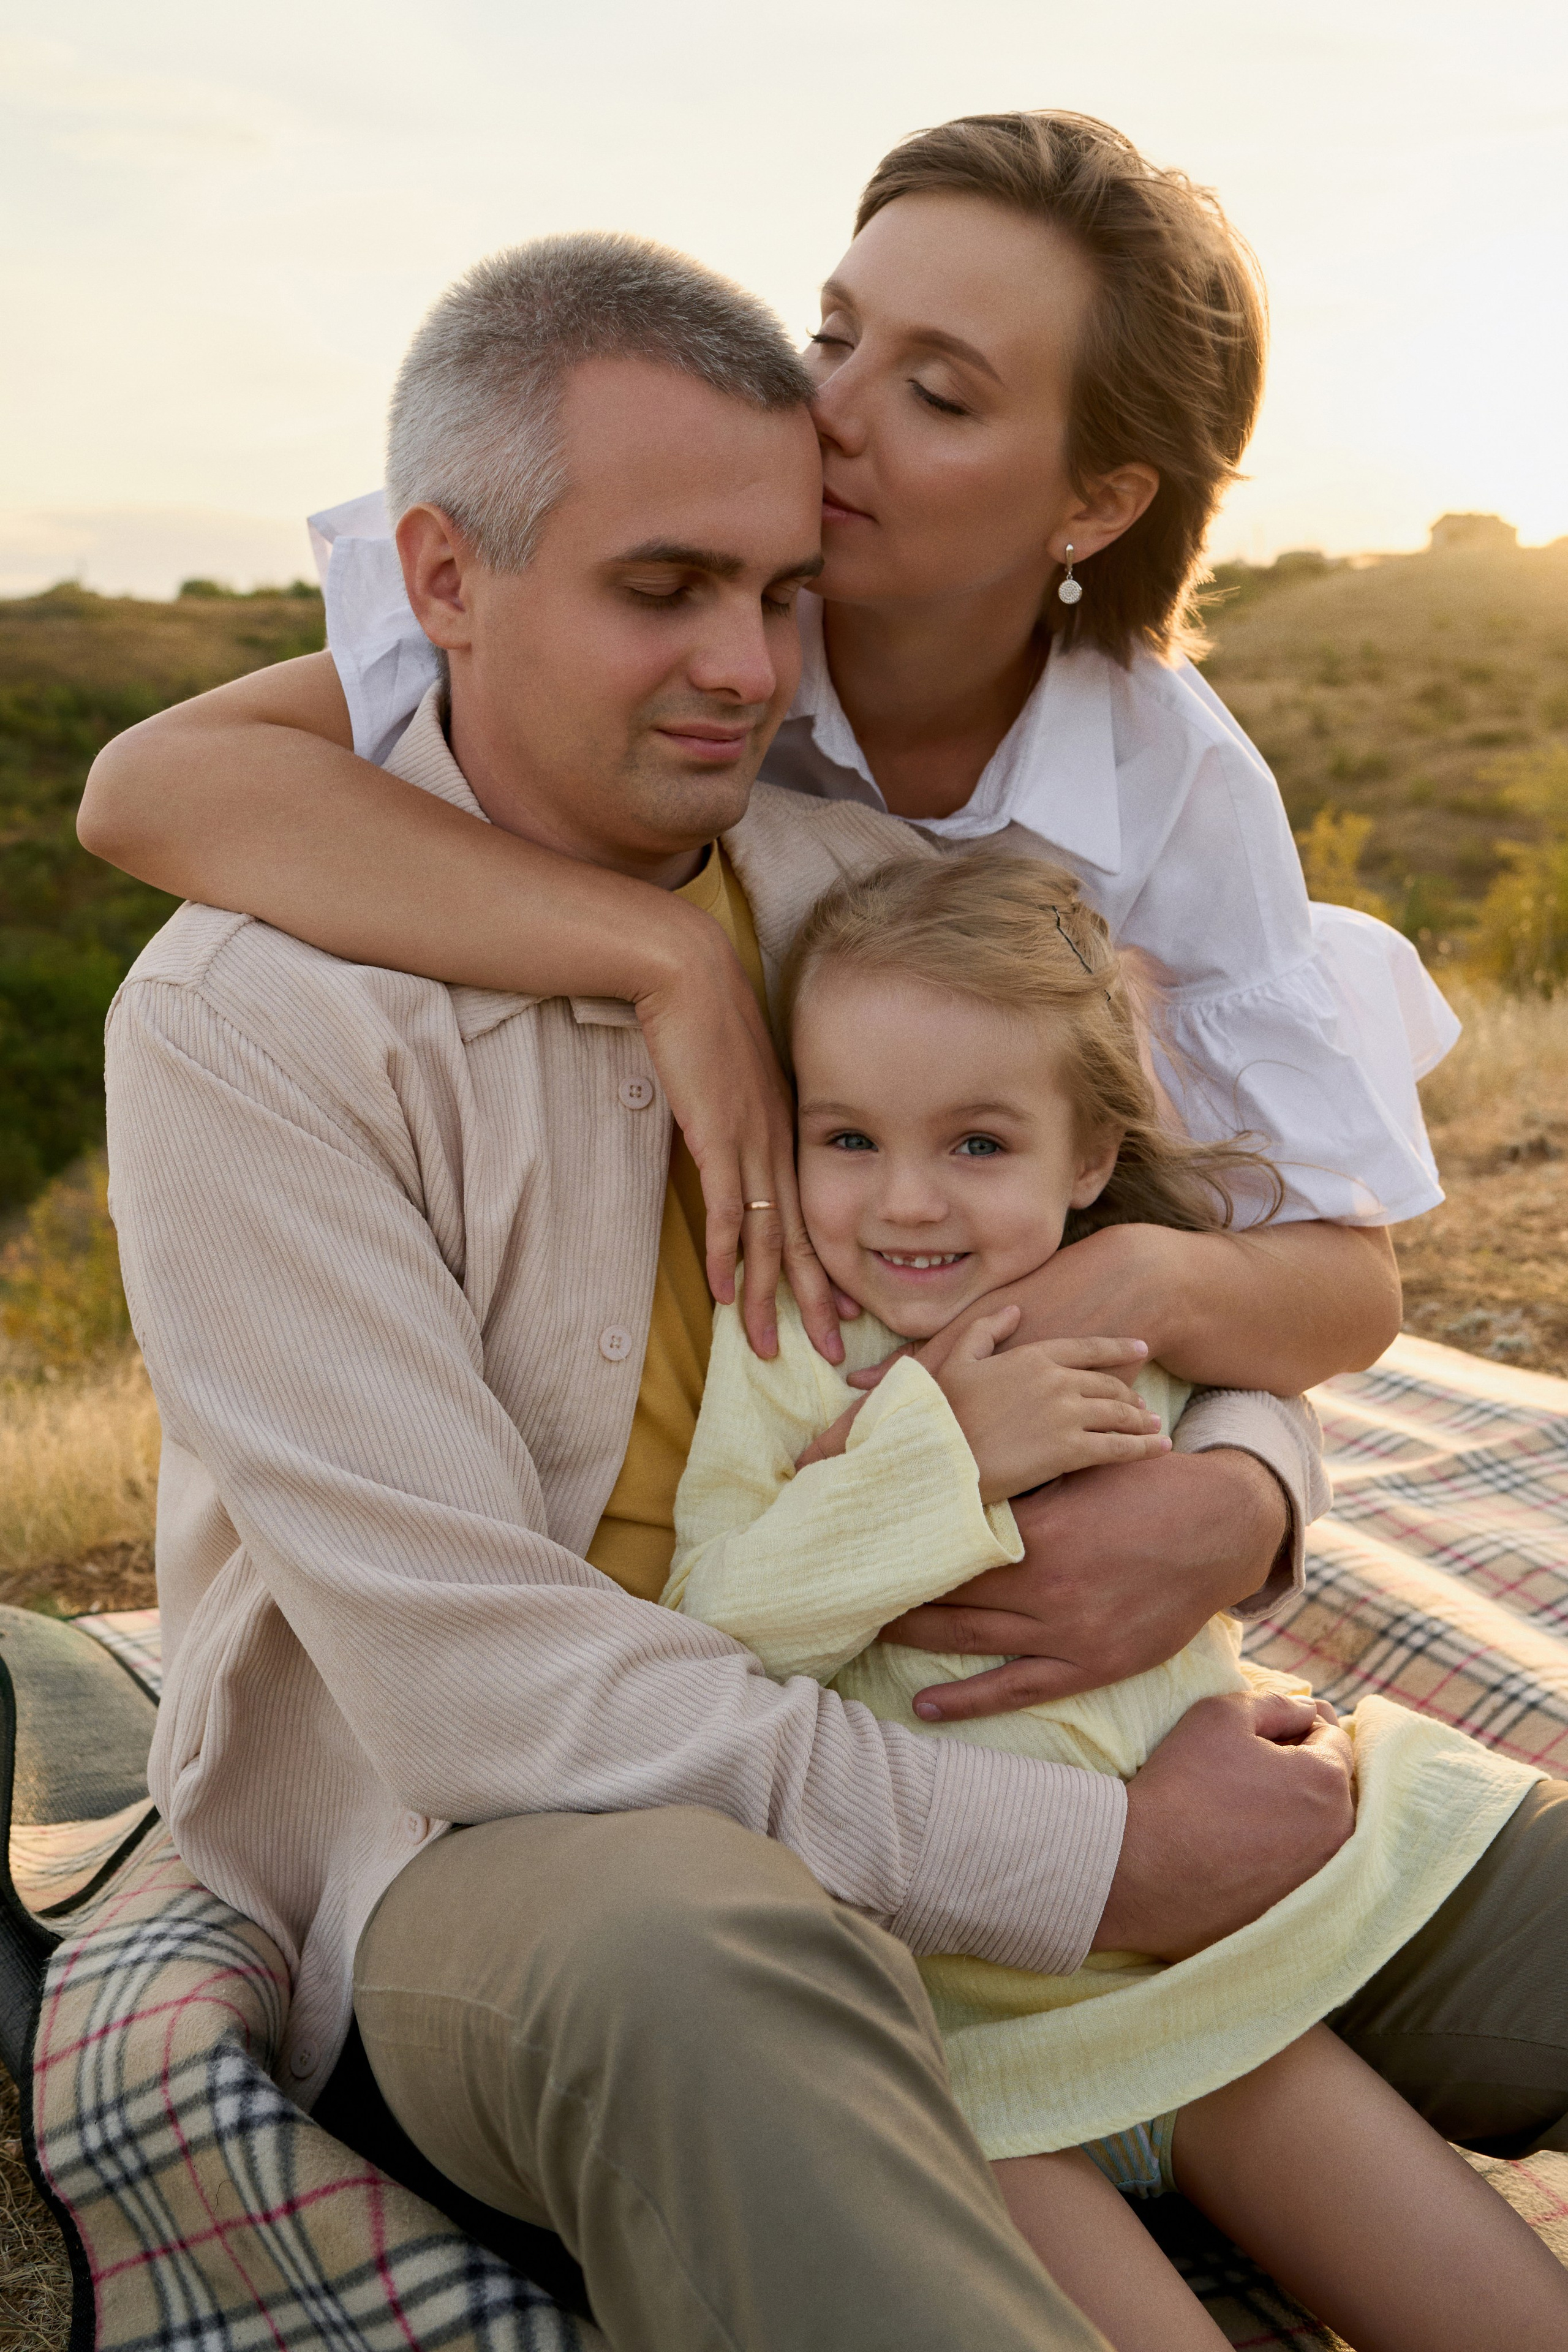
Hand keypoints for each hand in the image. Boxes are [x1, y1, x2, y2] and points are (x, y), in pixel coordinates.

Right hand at [635, 901, 840, 1363]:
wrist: (689, 976)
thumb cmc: (707, 1021)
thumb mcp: (736, 1080)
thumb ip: (741, 1119)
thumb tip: (730, 1151)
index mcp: (787, 1132)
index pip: (813, 1215)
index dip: (826, 1268)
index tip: (842, 1312)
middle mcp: (780, 1143)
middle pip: (803, 1239)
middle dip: (818, 1302)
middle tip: (835, 1354)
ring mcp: (751, 1141)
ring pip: (765, 1237)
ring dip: (765, 1297)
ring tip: (773, 1347)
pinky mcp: (717, 1136)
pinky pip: (724, 1208)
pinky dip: (723, 1253)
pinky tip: (722, 1292)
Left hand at [881, 1449, 1289, 1719]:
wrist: (1221, 1528)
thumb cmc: (1145, 1486)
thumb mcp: (1079, 1469)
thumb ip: (1020, 1480)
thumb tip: (948, 1475)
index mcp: (1038, 1532)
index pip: (947, 1544)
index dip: (899, 1546)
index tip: (855, 1544)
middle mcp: (1047, 1588)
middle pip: (948, 1596)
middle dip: (893, 1593)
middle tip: (842, 1592)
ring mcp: (1069, 1632)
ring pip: (971, 1642)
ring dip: (915, 1639)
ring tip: (865, 1635)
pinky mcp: (1092, 1664)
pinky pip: (1019, 1689)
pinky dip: (968, 1701)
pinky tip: (925, 1707)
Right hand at [933, 1309, 1163, 1501]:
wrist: (939, 1454)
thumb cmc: (942, 1409)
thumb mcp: (958, 1359)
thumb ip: (987, 1330)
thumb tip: (1016, 1310)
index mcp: (1034, 1357)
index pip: (1088, 1349)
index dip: (1119, 1348)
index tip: (1142, 1349)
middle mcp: (1057, 1381)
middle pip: (1109, 1385)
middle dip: (1129, 1394)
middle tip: (1142, 1405)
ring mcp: (1066, 1416)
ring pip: (1119, 1414)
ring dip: (1141, 1420)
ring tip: (1154, 1427)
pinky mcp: (1069, 1451)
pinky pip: (1118, 1447)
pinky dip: (1144, 1447)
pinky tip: (1161, 1447)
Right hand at [1093, 1690, 1355, 1957]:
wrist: (1140, 1867)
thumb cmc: (1182, 1782)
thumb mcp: (1222, 1714)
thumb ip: (1276, 1704)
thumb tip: (1309, 1710)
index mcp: (1328, 1781)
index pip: (1332, 1738)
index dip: (1296, 1726)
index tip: (1256, 1736)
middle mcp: (1338, 1834)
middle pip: (1330, 1785)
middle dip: (1300, 1768)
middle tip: (1248, 1766)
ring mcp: (1318, 1877)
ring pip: (1317, 1827)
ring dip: (1293, 1809)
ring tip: (1243, 1804)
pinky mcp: (1293, 1908)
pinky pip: (1298, 1866)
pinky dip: (1279, 1850)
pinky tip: (1240, 1842)